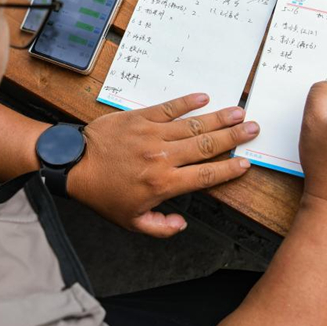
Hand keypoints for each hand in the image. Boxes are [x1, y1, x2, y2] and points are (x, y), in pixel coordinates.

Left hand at [67, 93, 258, 237]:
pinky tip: (204, 98)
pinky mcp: (139, 117)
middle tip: (254, 129)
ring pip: (192, 125)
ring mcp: (151, 134)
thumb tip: (182, 225)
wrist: (73, 165)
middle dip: (233, 138)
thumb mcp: (130, 222)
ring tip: (239, 112)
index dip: (229, 170)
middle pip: (206, 146)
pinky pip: (168, 108)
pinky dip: (187, 102)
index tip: (246, 163)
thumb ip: (160, 227)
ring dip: (218, 118)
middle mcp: (162, 157)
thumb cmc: (102, 195)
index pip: (205, 175)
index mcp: (163, 184)